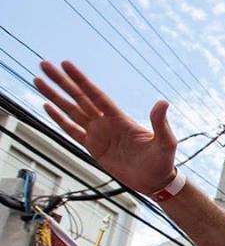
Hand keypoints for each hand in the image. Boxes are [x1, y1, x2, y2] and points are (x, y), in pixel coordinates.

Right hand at [35, 61, 178, 193]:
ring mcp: (98, 134)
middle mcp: (106, 122)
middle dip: (62, 82)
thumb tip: (163, 102)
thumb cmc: (163, 161)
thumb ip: (160, 123)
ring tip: (39, 81)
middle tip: (44, 64)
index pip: (96, 95)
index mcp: (120, 119)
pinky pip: (72, 131)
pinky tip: (48, 106)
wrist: (155, 181)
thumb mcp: (165, 142)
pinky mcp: (93, 148)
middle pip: (79, 98)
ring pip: (71, 111)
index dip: (81, 80)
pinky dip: (59, 119)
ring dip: (55, 96)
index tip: (65, 64)